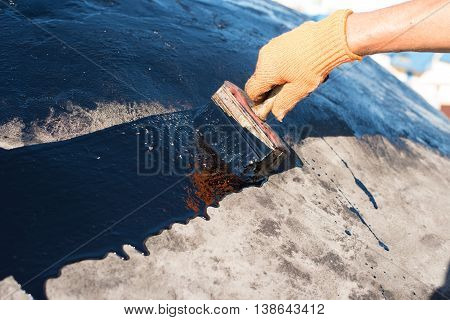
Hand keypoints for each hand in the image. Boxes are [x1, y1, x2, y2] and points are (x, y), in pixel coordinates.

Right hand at [245, 10, 360, 120]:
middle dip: (273, 88)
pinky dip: (287, 64)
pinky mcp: (283, 38)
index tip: (270, 106)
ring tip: (303, 77)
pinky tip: (305, 65)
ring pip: (272, 66)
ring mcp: (273, 45)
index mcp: (265, 71)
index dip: (259, 101)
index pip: (252, 90)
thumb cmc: (313, 66)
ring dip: (282, 75)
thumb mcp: (299, 90)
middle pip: (262, 78)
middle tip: (293, 92)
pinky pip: (280, 55)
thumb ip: (284, 103)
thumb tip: (276, 114)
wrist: (329, 39)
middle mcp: (265, 56)